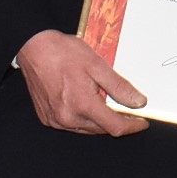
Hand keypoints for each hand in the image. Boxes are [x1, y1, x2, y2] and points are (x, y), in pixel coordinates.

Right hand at [16, 31, 148, 136]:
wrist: (33, 48)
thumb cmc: (63, 52)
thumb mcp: (96, 65)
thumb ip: (118, 86)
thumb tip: (138, 102)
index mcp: (82, 105)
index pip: (115, 126)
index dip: (132, 126)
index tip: (142, 122)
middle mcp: (67, 118)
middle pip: (101, 129)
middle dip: (116, 121)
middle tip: (127, 109)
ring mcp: (55, 120)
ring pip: (87, 129)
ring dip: (99, 121)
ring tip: (105, 102)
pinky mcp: (47, 118)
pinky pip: (72, 125)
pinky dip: (83, 118)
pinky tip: (85, 102)